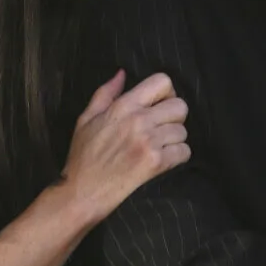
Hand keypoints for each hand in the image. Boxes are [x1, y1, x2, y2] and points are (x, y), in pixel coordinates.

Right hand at [62, 71, 189, 223]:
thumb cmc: (82, 156)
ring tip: (159, 146)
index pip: (163, 82)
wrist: (82, 192)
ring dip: (174, 139)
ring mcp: (149, 142)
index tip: (159, 105)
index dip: (167, 92)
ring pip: (183, 131)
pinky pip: (184, 152)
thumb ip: (105, 93)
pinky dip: (177, 156)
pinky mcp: (156, 163)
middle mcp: (139, 120)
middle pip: (180, 106)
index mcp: (123, 105)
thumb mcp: (86, 118)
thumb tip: (122, 73)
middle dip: (174, 116)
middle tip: (162, 128)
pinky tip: (163, 160)